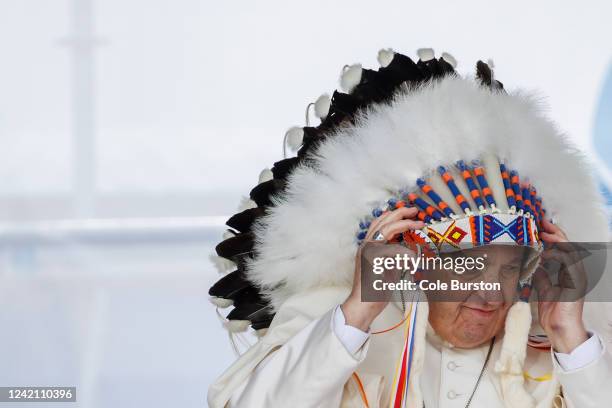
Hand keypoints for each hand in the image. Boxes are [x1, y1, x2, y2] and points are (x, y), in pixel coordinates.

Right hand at [341, 207, 423, 330]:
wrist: (363, 305)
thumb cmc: (375, 290)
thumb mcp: (387, 269)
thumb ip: (395, 257)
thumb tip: (410, 250)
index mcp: (368, 246)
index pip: (379, 224)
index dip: (393, 216)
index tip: (408, 213)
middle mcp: (366, 246)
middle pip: (382, 221)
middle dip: (400, 213)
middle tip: (415, 211)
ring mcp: (368, 252)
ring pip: (387, 230)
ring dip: (404, 225)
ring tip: (419, 224)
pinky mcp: (372, 260)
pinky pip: (393, 250)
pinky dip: (407, 252)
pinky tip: (416, 257)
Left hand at [535, 219, 587, 352]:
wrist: (559, 328)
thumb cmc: (552, 310)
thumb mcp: (542, 287)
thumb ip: (540, 274)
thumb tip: (532, 262)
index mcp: (567, 272)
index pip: (561, 249)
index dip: (552, 236)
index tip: (538, 227)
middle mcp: (574, 271)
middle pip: (568, 245)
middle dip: (555, 232)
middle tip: (541, 223)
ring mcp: (577, 276)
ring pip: (571, 250)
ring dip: (557, 239)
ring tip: (544, 232)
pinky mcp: (577, 282)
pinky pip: (570, 262)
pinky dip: (559, 253)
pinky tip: (548, 250)